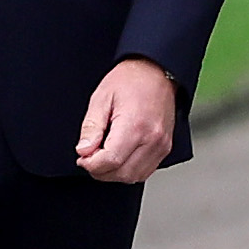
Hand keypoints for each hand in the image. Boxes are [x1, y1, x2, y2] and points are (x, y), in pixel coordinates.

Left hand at [76, 58, 177, 183]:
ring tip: (103, 157)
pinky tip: (119, 157)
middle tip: (89, 157)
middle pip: (122, 173)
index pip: (110, 161)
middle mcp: (152, 139)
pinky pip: (145, 171)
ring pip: (134, 177)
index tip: (82, 158)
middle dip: (100, 171)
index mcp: (135, 126)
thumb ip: (91, 128)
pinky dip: (129, 170)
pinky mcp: (165, 147)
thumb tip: (84, 150)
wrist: (157, 71)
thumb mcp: (101, 98)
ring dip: (114, 173)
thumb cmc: (130, 80)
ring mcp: (162, 145)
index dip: (91, 164)